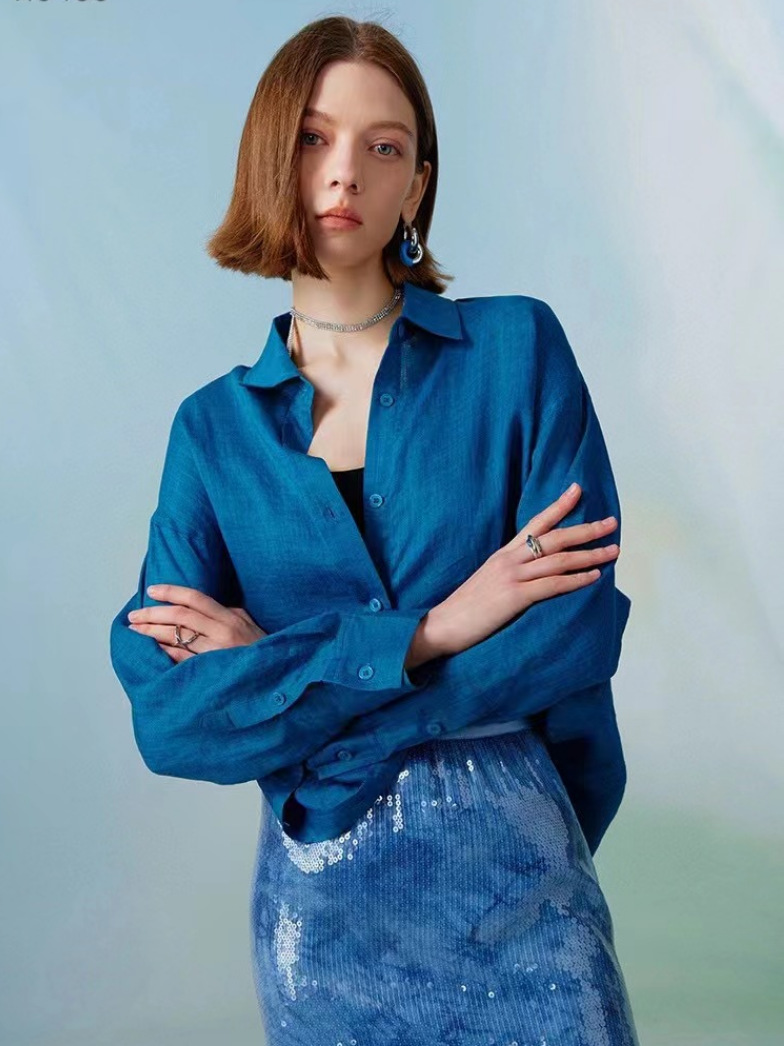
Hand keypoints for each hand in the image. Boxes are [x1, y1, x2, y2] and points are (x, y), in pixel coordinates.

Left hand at [127, 584, 266, 661]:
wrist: (276, 678)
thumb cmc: (261, 651)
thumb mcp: (249, 625)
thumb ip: (229, 613)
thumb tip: (203, 607)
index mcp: (230, 618)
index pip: (195, 599)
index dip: (171, 592)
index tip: (151, 591)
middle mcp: (222, 633)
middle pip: (180, 617)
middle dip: (153, 614)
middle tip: (133, 616)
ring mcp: (215, 653)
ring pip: (176, 638)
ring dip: (151, 633)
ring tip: (135, 631)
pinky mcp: (209, 672)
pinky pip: (181, 660)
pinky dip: (163, 653)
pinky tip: (150, 650)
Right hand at [425, 483, 619, 657]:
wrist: (442, 625)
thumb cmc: (466, 607)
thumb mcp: (488, 580)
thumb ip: (510, 571)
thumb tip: (533, 570)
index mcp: (503, 553)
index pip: (535, 522)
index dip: (559, 505)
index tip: (578, 489)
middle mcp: (509, 559)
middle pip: (555, 537)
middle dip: (587, 529)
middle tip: (611, 522)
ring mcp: (512, 576)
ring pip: (559, 559)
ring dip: (590, 555)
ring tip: (613, 551)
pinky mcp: (514, 596)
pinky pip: (552, 584)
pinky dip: (576, 580)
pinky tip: (594, 577)